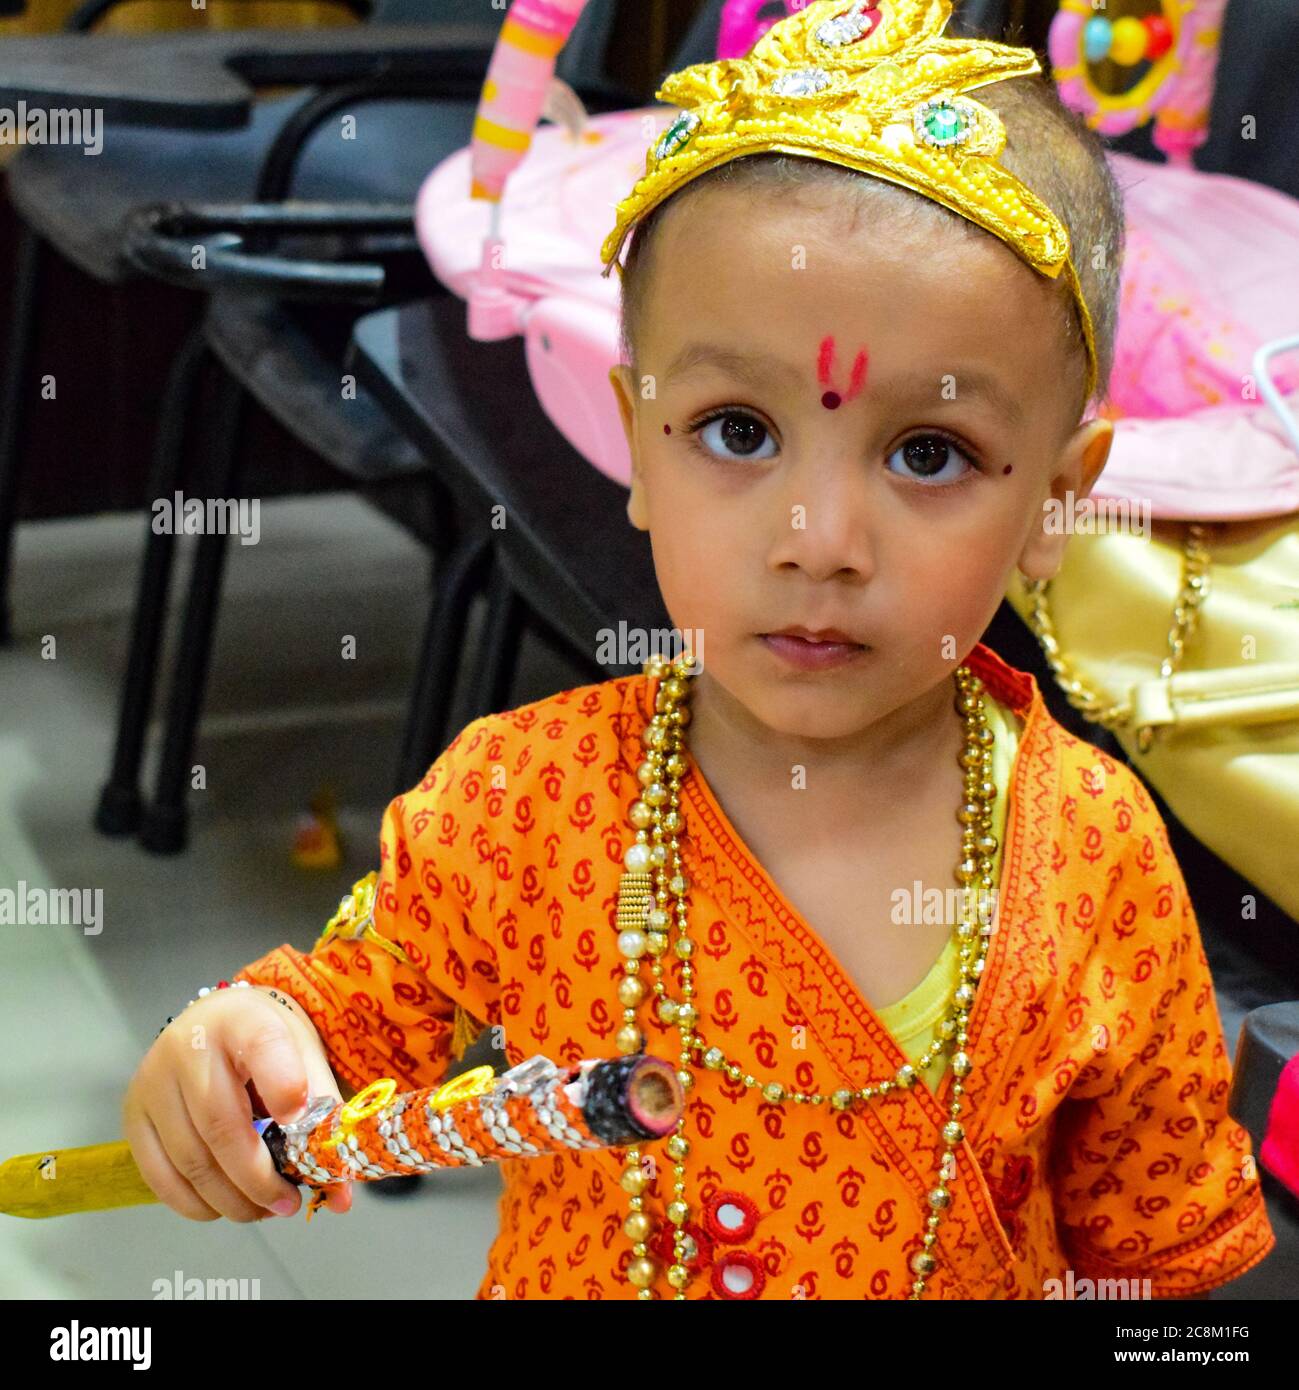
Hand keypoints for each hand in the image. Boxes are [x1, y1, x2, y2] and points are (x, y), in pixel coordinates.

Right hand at [121, 984, 352, 1221]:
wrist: (213, 1022)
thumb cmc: (267, 1041)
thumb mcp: (303, 1054)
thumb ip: (325, 1115)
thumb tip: (340, 1197)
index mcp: (243, 1018)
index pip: (263, 1047)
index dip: (285, 1087)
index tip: (301, 1123)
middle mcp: (188, 1047)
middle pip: (221, 1126)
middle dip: (258, 1180)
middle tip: (288, 1204)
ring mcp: (153, 1082)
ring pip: (190, 1160)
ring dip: (231, 1200)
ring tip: (264, 1209)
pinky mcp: (133, 1113)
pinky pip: (160, 1176)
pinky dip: (196, 1204)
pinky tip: (225, 1206)